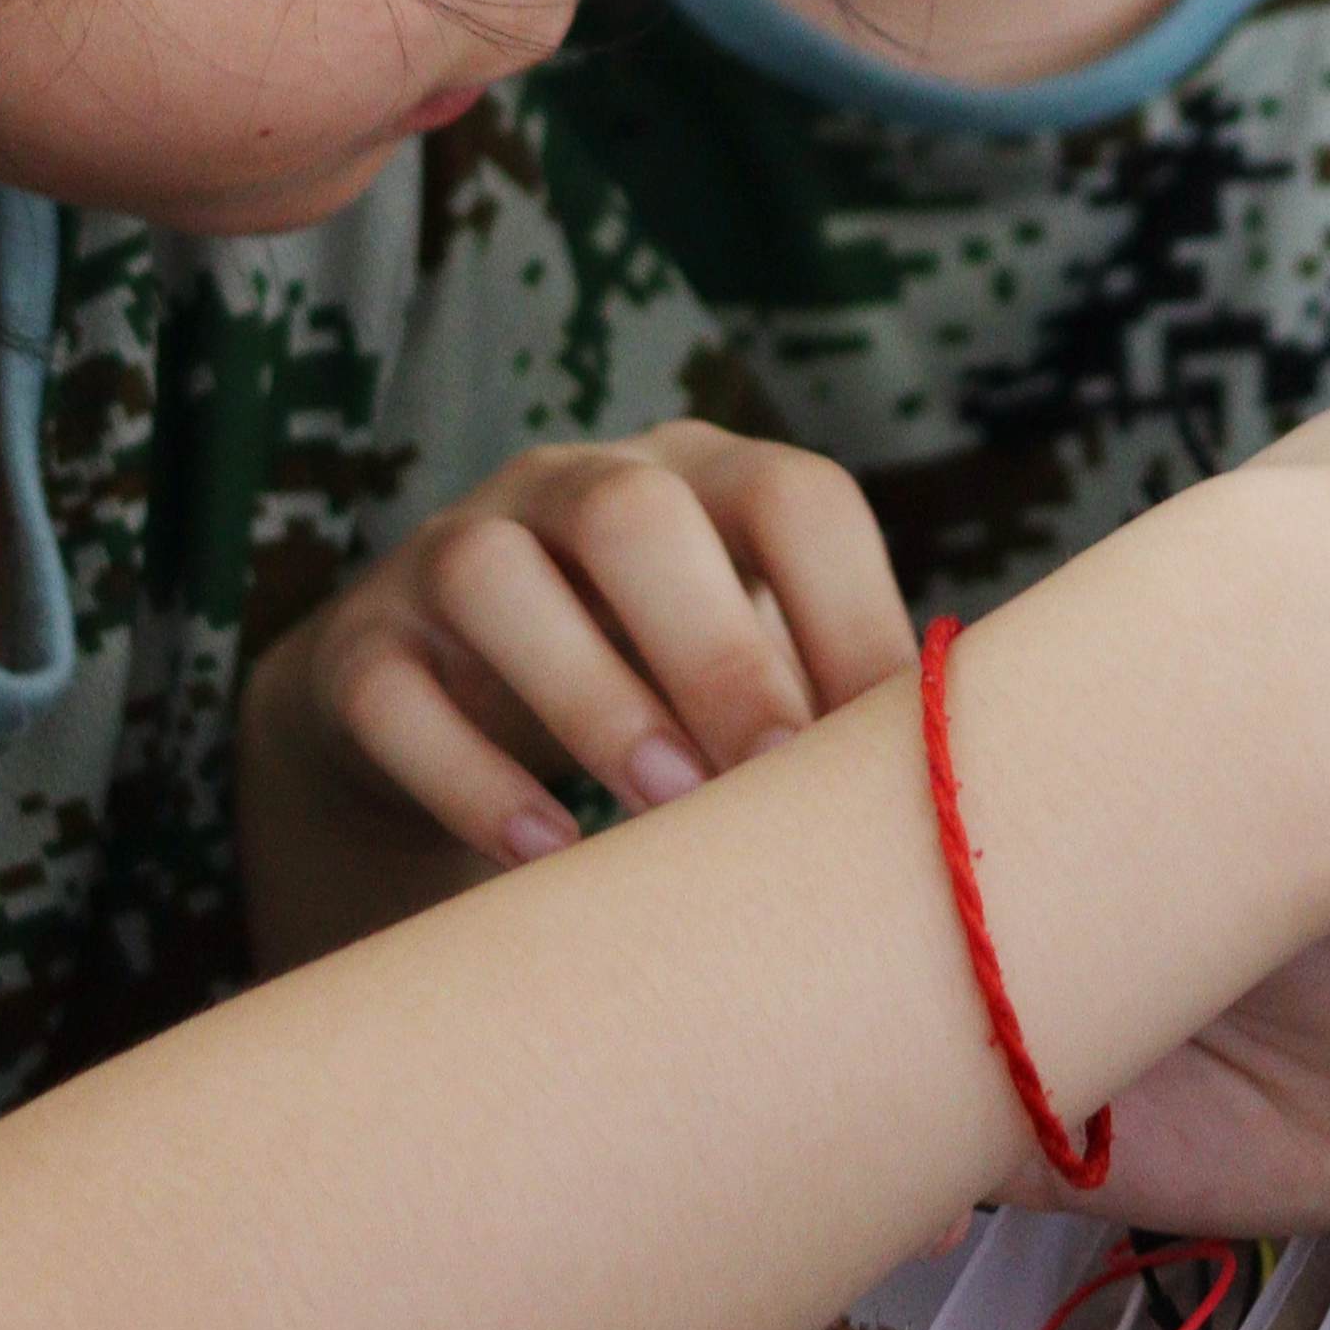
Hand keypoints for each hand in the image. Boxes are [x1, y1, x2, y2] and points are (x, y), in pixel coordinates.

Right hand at [253, 423, 913, 868]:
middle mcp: (570, 488)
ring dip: (591, 694)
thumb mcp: (738, 668)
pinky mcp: (362, 648)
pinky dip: (469, 774)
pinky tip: (545, 852)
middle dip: (716, 649)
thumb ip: (827, 707)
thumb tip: (966, 816)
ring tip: (665, 805)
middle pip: (635, 514)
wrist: (430, 704)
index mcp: (699, 478)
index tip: (895, 750)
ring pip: (494, 576)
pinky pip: (395, 691)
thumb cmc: (649, 691)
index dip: (853, 615)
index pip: (793, 497)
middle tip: (770, 783)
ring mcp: (449, 554)